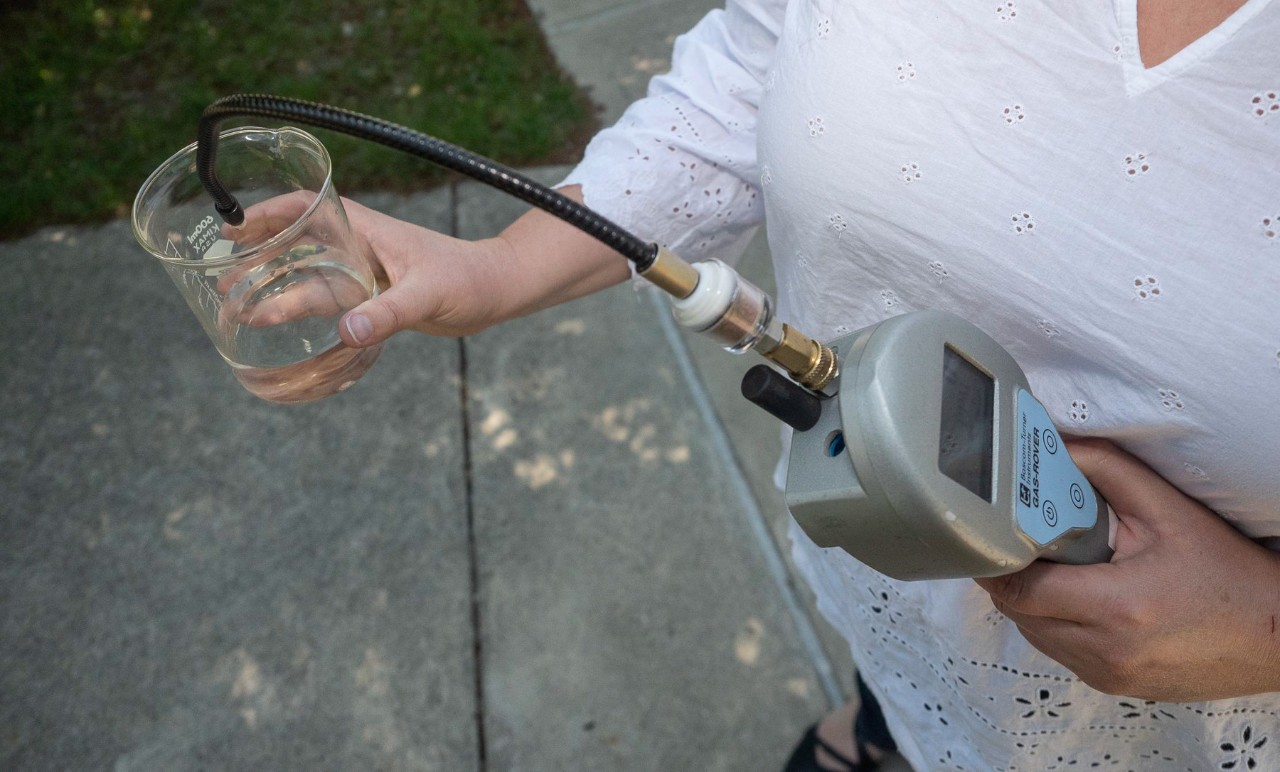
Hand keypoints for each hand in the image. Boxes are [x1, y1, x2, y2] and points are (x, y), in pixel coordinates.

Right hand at [222, 192, 513, 341]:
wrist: (496, 292)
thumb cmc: (468, 280)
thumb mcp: (427, 296)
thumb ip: (388, 313)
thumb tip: (347, 331)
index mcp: (366, 230)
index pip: (306, 208)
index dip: (268, 215)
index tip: (233, 228)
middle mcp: (358, 248)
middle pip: (296, 245)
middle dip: (258, 259)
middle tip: (221, 280)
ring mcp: (364, 273)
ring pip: (308, 279)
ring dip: (275, 290)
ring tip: (238, 308)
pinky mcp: (373, 299)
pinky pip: (329, 301)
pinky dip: (301, 309)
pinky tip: (277, 323)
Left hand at [975, 438, 1279, 700]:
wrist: (1276, 632)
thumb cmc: (1225, 569)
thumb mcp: (1167, 509)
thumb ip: (1106, 469)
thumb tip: (1054, 442)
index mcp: (1118, 606)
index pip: (1020, 590)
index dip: (997, 560)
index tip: (991, 533)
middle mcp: (1106, 650)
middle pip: (1019, 614)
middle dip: (1010, 576)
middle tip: (1018, 541)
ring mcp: (1109, 675)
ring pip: (1034, 636)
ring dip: (1030, 602)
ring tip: (1050, 566)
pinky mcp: (1115, 687)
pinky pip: (1060, 653)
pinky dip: (1055, 625)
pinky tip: (1077, 596)